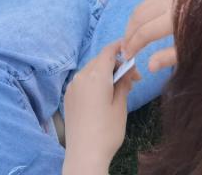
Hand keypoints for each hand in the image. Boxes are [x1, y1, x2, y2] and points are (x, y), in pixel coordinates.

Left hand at [63, 41, 139, 173]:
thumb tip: (127, 71)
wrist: (84, 153)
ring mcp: (72, 86)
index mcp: (96, 76)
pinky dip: (94, 81)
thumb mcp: (120, 106)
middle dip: (116, 65)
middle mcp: (81, 76)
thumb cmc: (107, 131)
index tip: (132, 51)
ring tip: (120, 88)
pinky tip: (104, 95)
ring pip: (90, 71)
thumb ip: (123, 84)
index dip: (120, 48)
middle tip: (133, 79)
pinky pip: (83, 81)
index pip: (108, 52)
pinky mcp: (68, 97)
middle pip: (99, 61)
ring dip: (105, 73)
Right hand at [122, 0, 179, 72]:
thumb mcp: (196, 50)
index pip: (145, 32)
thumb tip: (148, 66)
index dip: (133, 45)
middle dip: (128, 33)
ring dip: (133, 21)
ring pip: (142, 5)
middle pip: (139, 16)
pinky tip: (143, 22)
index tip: (127, 56)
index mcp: (177, 18)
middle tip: (125, 48)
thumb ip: (170, 57)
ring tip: (131, 37)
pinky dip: (143, 10)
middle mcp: (171, 0)